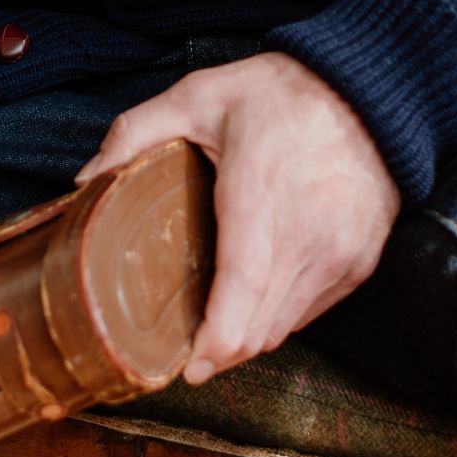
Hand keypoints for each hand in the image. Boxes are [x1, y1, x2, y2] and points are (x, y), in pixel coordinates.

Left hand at [72, 51, 399, 383]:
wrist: (370, 90)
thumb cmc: (282, 92)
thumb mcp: (200, 94)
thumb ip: (136, 132)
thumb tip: (86, 181)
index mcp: (260, 194)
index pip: (240, 292)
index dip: (213, 343)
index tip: (187, 365)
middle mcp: (308, 234)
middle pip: (257, 329)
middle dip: (218, 345)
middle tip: (184, 335)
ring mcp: (341, 253)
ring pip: (284, 326)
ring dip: (248, 330)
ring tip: (219, 308)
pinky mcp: (361, 262)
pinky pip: (311, 309)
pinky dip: (280, 310)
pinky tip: (260, 281)